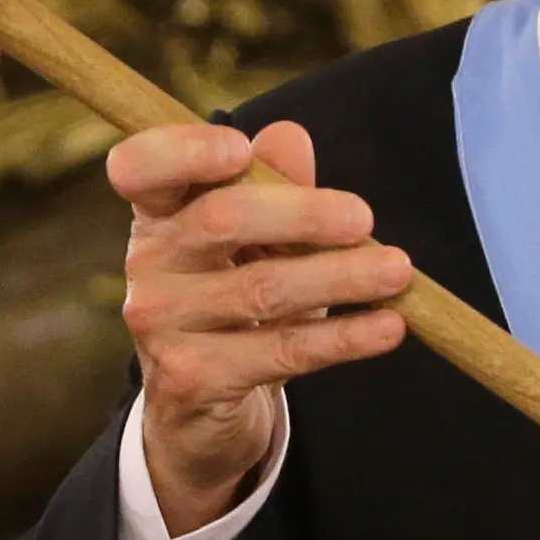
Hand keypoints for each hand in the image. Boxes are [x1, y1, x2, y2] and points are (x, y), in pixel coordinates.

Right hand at [111, 119, 410, 531]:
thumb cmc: (234, 298)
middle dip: (301, 215)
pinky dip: (344, 337)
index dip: (183, 152)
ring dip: (340, 276)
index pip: (141, 167)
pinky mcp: (193, 379)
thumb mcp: (254, 240)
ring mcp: (163, 324)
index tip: (240, 150)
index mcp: (158, 213)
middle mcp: (149, 263)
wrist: (200, 403)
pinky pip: (282, 351)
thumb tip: (290, 135)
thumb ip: (272, 185)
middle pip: (221, 221)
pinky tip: (389, 326)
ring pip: (262, 290)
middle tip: (365, 219)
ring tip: (398, 270)